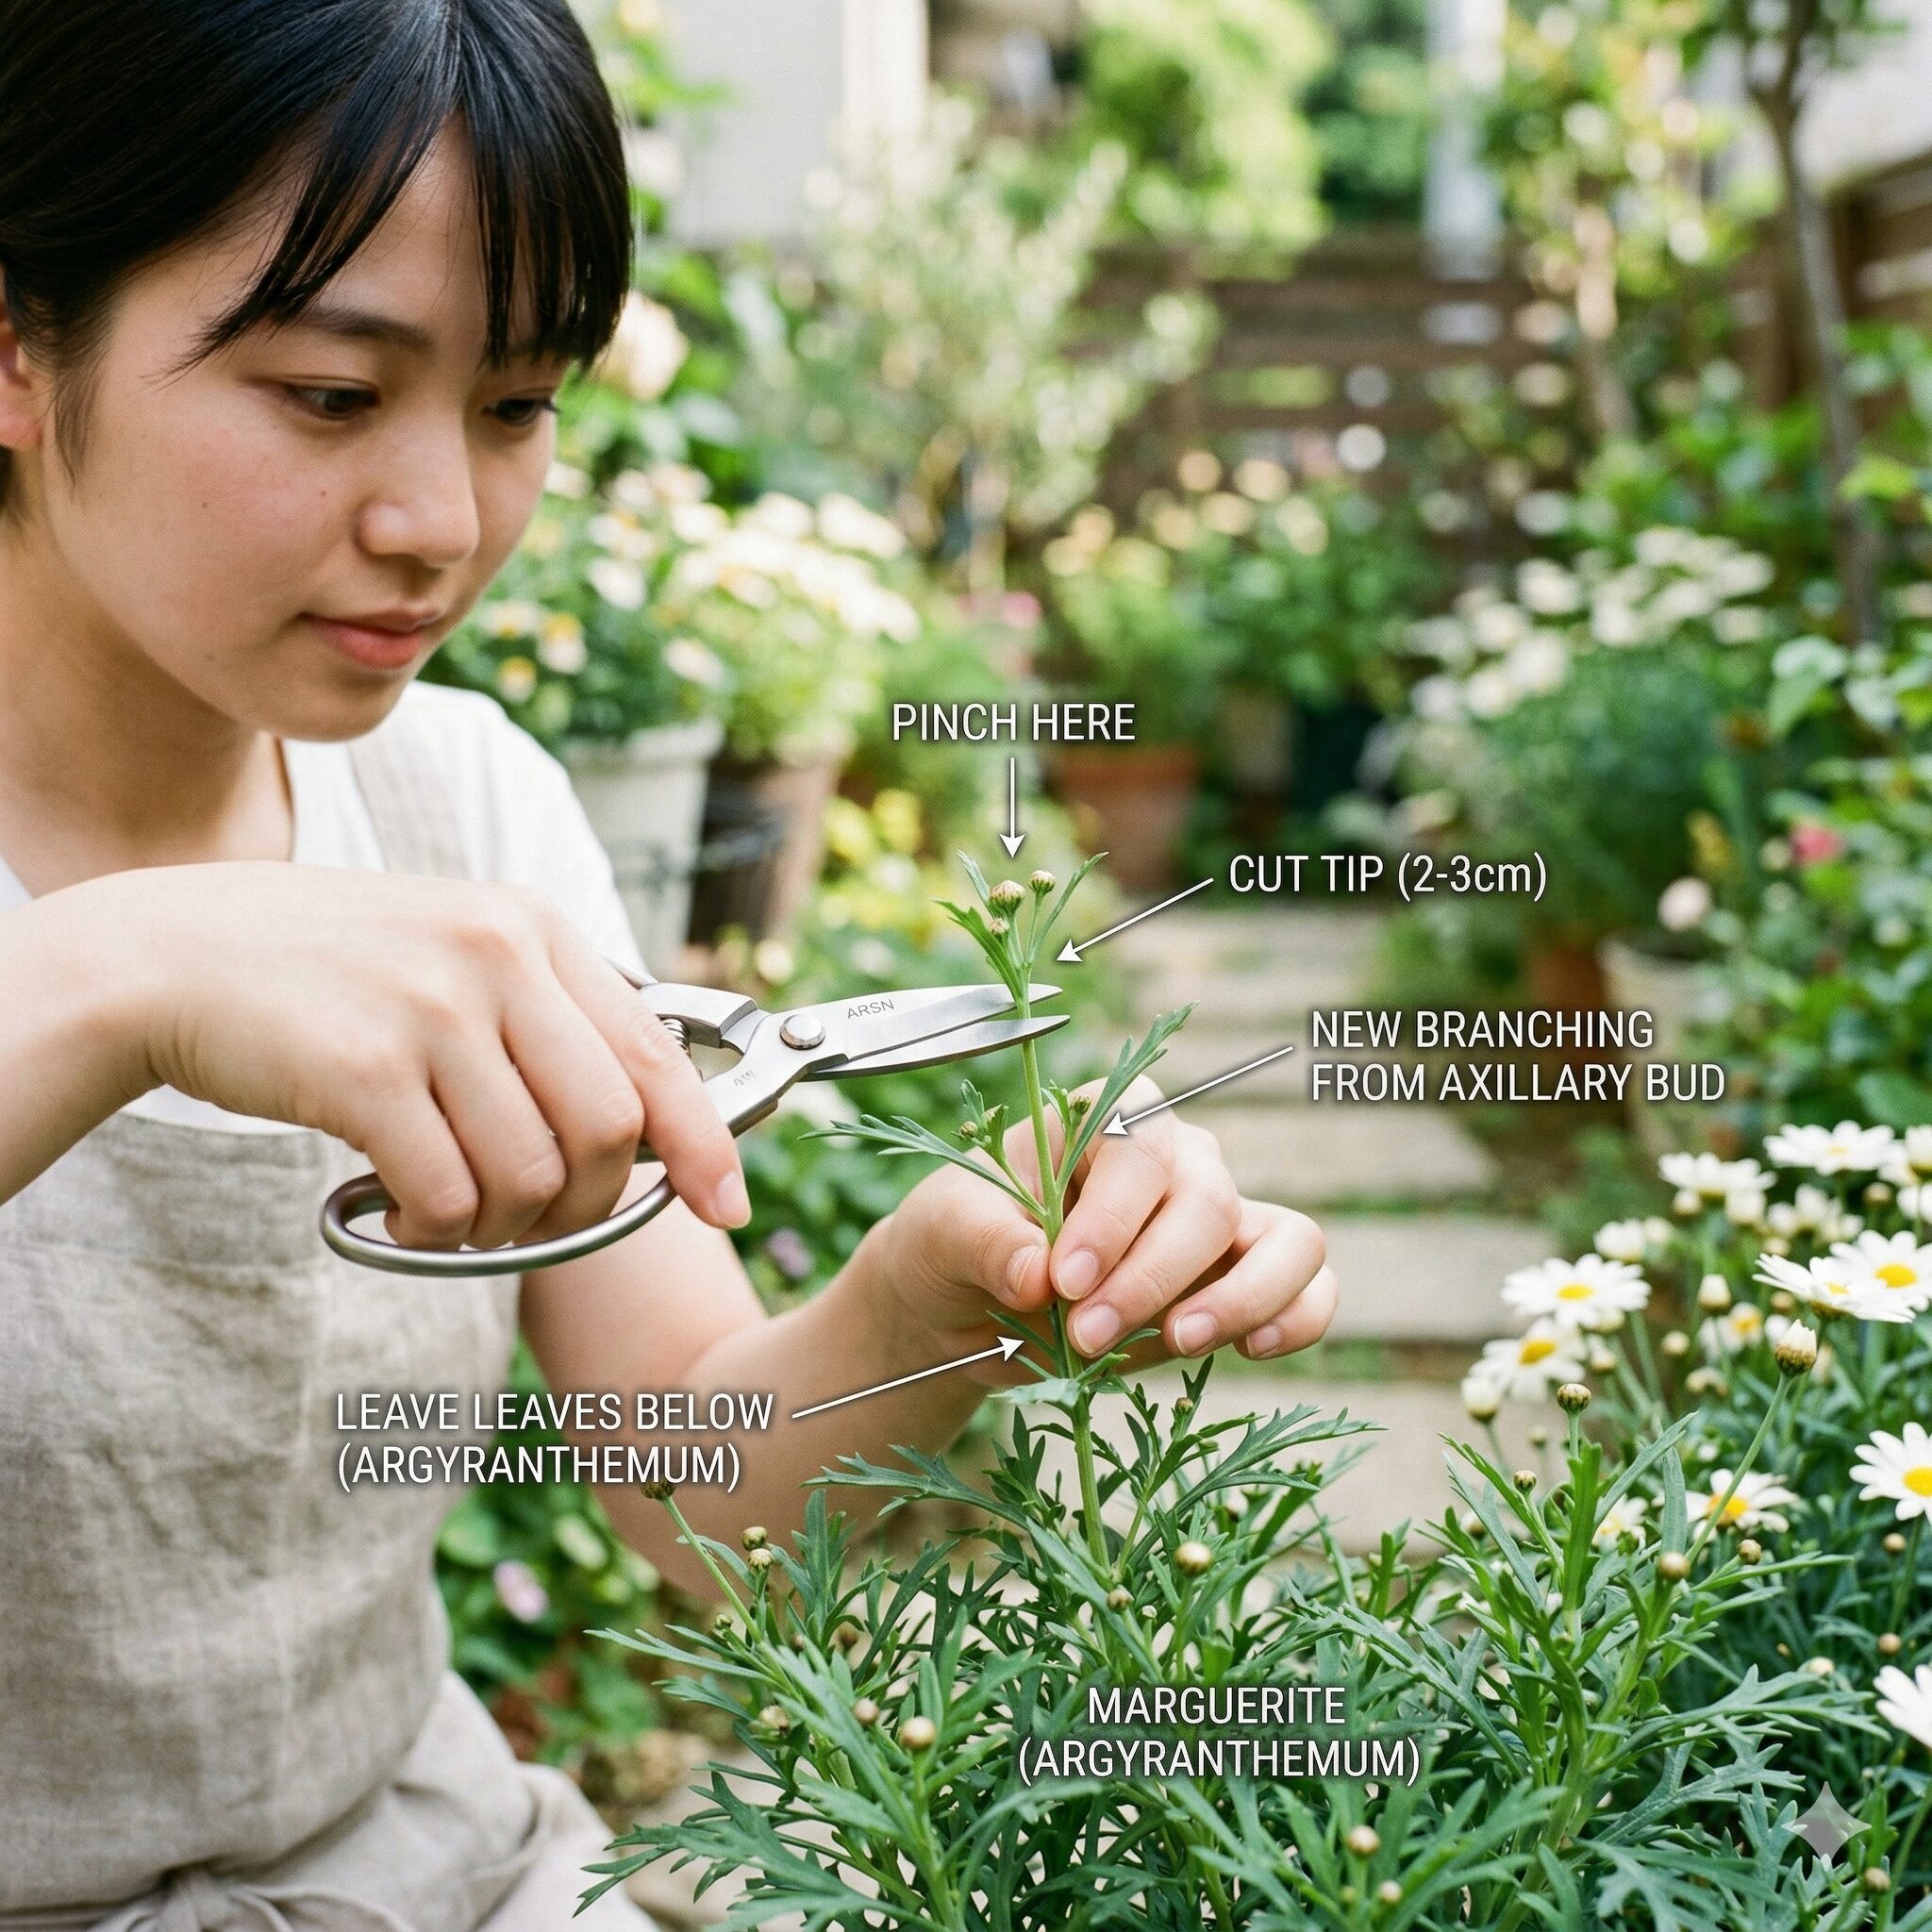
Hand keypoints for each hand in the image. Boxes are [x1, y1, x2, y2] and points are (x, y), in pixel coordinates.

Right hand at [111, 861, 747, 1249]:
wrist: (168, 955)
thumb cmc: (326, 973)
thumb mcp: (454, 953)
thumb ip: (546, 1015)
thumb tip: (647, 1119)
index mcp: (532, 928)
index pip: (657, 1052)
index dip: (706, 1141)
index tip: (726, 1203)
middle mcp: (496, 956)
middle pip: (611, 1126)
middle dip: (590, 1201)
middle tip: (538, 1219)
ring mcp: (431, 1009)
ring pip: (533, 1172)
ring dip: (504, 1223)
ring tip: (455, 1211)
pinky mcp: (363, 1070)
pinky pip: (450, 1195)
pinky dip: (439, 1231)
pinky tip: (402, 1214)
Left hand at [877, 1072, 1334, 1378]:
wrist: (966, 1308)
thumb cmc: (955, 1245)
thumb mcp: (942, 1231)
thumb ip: (984, 1240)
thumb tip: (1035, 1273)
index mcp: (1104, 1118)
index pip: (1140, 1149)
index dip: (1111, 1219)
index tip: (1062, 1282)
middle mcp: (1176, 1158)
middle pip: (1209, 1202)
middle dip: (1152, 1278)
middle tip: (1085, 1336)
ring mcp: (1218, 1222)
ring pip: (1289, 1239)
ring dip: (1243, 1297)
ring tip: (1177, 1342)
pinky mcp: (1237, 1285)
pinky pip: (1310, 1291)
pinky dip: (1298, 1318)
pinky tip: (1250, 1350)